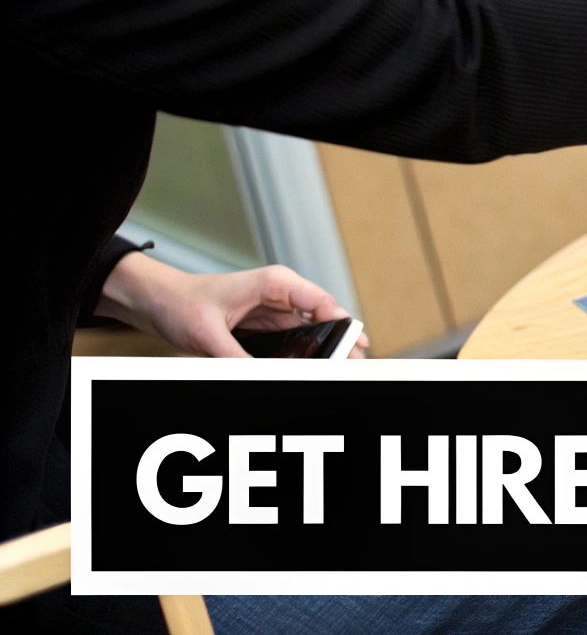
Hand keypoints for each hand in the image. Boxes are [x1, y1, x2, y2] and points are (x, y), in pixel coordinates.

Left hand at [97, 252, 369, 358]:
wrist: (157, 302)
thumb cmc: (180, 303)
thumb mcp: (206, 334)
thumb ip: (236, 358)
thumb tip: (262, 376)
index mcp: (274, 283)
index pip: (321, 303)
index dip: (342, 325)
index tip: (353, 347)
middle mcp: (281, 296)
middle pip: (324, 320)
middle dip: (341, 341)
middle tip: (357, 364)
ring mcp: (276, 313)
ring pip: (313, 334)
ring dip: (324, 351)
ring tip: (340, 371)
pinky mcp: (268, 328)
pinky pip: (295, 343)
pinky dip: (305, 357)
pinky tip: (312, 371)